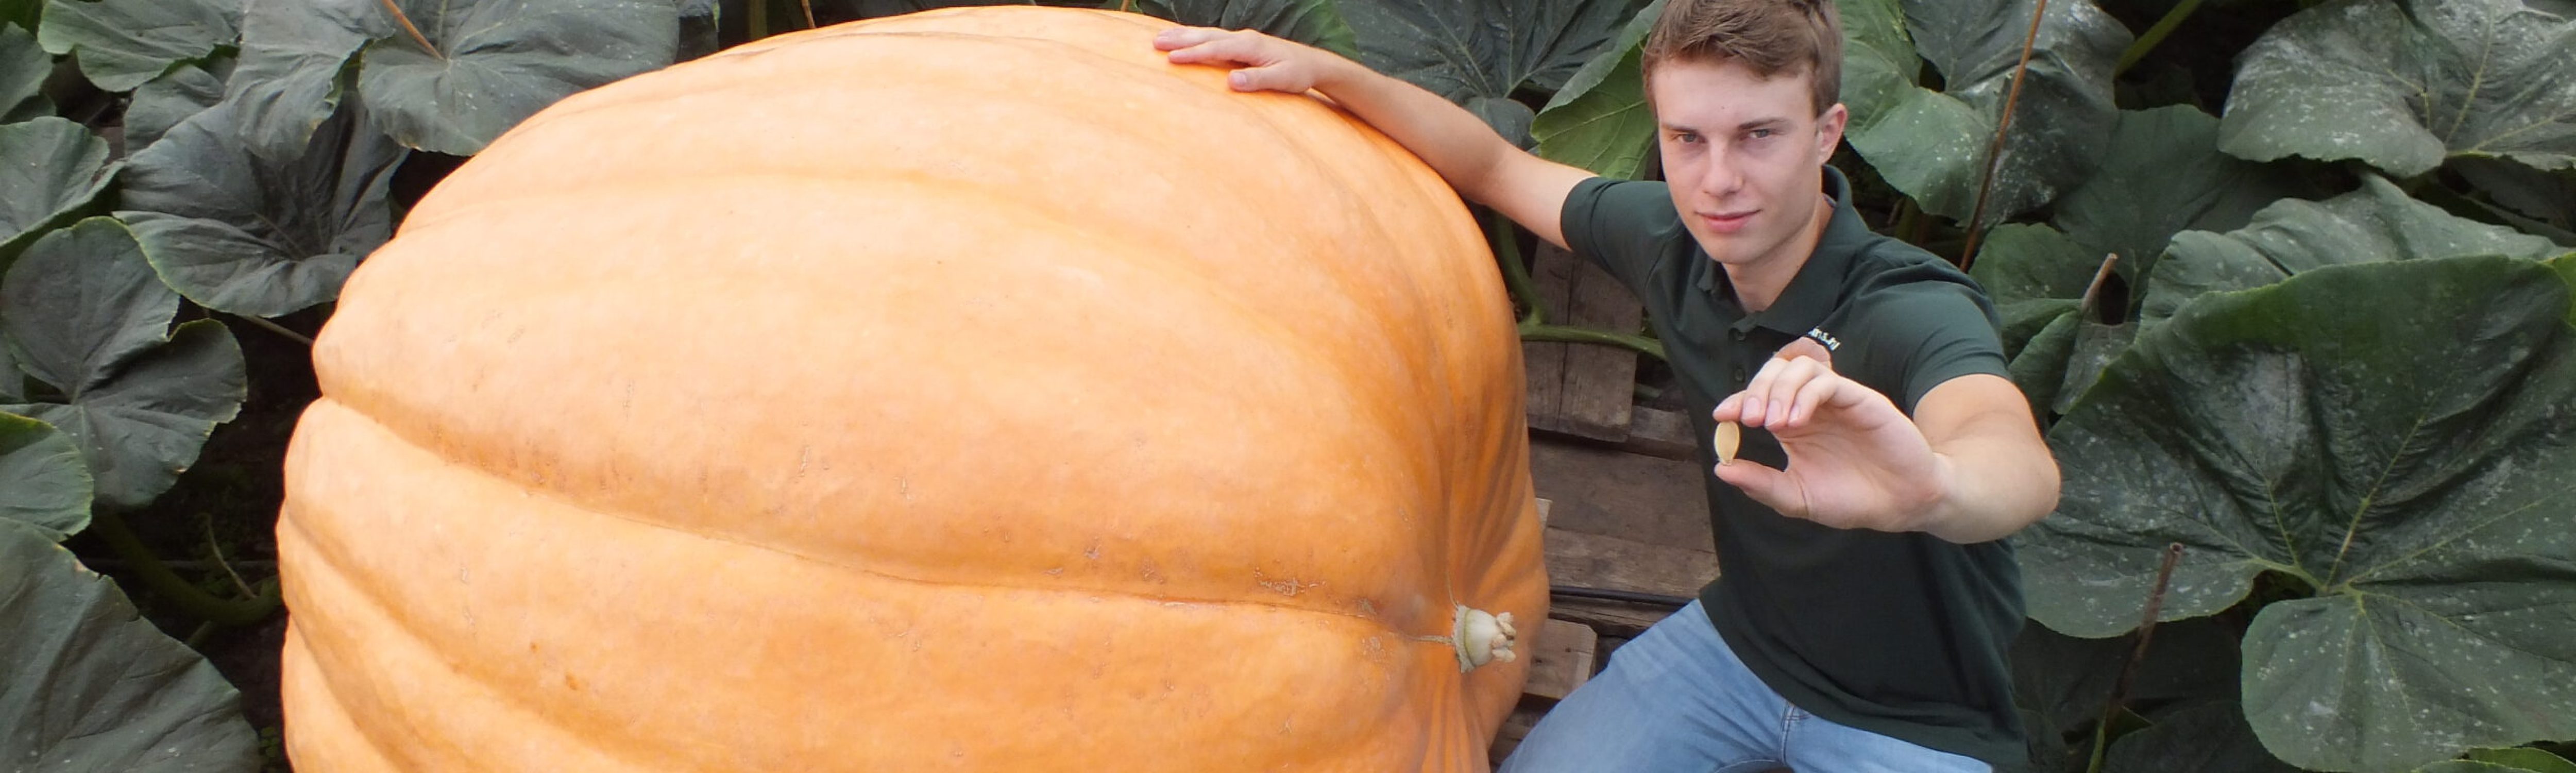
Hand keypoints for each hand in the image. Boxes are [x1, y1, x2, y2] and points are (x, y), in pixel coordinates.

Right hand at [1153, 26, 1345, 92]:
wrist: (1312, 63)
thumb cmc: (1297, 74)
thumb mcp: (1282, 81)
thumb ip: (1257, 80)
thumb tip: (1231, 82)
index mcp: (1250, 46)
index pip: (1216, 49)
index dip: (1193, 54)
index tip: (1172, 58)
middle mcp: (1243, 38)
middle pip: (1207, 36)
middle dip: (1180, 39)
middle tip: (1154, 42)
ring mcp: (1242, 38)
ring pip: (1208, 34)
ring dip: (1184, 35)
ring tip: (1159, 37)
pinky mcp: (1242, 43)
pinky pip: (1213, 37)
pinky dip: (1196, 36)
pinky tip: (1184, 38)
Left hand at [1711, 338, 1945, 531]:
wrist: (1900, 504)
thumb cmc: (1852, 499)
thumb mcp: (1797, 497)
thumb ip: (1761, 484)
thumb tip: (1720, 469)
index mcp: (1793, 426)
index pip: (1760, 397)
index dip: (1738, 400)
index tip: (1723, 415)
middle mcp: (1812, 407)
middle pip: (1776, 372)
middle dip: (1756, 389)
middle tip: (1749, 418)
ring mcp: (1836, 401)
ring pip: (1801, 368)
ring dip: (1779, 390)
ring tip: (1773, 424)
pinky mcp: (1860, 399)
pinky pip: (1828, 382)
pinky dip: (1806, 395)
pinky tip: (1796, 421)